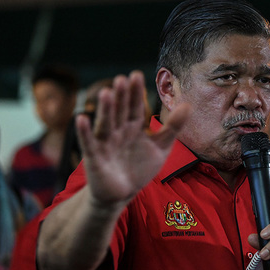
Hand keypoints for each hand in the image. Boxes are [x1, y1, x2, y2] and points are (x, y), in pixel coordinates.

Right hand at [76, 71, 189, 207]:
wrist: (123, 194)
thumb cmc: (139, 168)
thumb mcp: (161, 147)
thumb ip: (172, 127)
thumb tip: (187, 105)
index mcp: (133, 127)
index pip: (135, 107)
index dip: (135, 93)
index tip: (137, 75)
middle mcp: (118, 131)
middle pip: (120, 111)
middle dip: (121, 97)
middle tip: (122, 79)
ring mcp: (105, 143)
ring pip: (105, 124)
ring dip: (105, 109)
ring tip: (106, 93)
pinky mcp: (95, 157)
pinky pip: (88, 143)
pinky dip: (84, 132)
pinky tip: (82, 118)